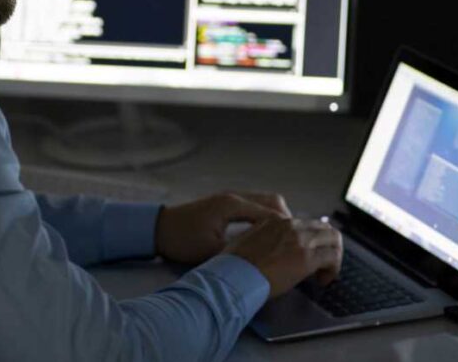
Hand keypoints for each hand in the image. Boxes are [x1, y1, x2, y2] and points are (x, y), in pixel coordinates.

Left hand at [154, 191, 291, 264]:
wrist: (157, 228)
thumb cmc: (181, 239)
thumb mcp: (211, 251)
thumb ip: (238, 252)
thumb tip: (263, 259)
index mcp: (233, 205)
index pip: (272, 213)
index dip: (289, 229)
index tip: (300, 244)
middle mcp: (234, 197)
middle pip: (273, 201)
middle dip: (288, 220)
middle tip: (295, 241)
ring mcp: (230, 199)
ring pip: (265, 202)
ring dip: (277, 218)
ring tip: (285, 239)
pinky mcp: (225, 205)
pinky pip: (255, 206)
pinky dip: (266, 217)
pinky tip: (267, 235)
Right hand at [222, 217, 342, 299]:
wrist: (235, 276)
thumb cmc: (236, 266)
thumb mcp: (247, 241)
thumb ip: (264, 238)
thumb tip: (274, 249)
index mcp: (276, 221)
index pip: (307, 224)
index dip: (312, 241)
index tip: (309, 255)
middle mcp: (290, 225)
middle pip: (325, 228)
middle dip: (329, 246)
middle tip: (324, 263)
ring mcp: (300, 240)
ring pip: (334, 239)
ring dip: (334, 256)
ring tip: (326, 272)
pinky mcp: (307, 258)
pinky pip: (333, 258)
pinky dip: (333, 269)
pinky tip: (324, 280)